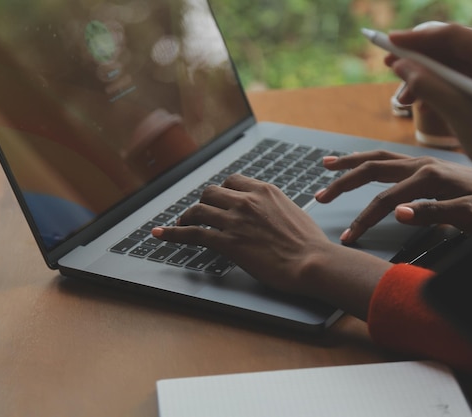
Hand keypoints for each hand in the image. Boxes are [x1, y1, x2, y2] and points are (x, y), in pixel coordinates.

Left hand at [152, 174, 390, 319]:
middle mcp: (246, 200)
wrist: (312, 261)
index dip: (221, 192)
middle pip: (211, 193)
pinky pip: (192, 233)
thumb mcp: (293, 213)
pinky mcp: (227, 242)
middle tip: (200, 214)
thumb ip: (275, 207)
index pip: (232, 182)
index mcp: (263, 191)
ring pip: (199, 210)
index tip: (217, 200)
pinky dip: (172, 232)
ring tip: (181, 222)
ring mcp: (235, 221)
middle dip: (203, 203)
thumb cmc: (309, 243)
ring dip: (187, 216)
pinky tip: (160, 234)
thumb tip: (270, 213)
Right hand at [315, 151, 471, 242]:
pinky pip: (391, 158)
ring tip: (327, 164)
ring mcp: (425, 163)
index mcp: (430, 177)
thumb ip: (434, 214)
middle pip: (372, 169)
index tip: (348, 236)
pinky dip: (370, 159)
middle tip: (321, 196)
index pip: (385, 199)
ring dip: (351, 162)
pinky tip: (363, 162)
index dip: (364, 219)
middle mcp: (423, 165)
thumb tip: (397, 213)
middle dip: (343, 182)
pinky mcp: (429, 166)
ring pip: (379, 158)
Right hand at [385, 24, 471, 202]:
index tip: (388, 42)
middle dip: (418, 60)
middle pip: (450, 48)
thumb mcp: (459, 114)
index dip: (416, 38)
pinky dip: (437, 90)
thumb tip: (400, 66)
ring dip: (424, 78)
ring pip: (451, 66)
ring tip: (404, 100)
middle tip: (390, 69)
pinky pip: (458, 81)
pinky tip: (422, 105)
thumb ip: (427, 86)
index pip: (451, 36)